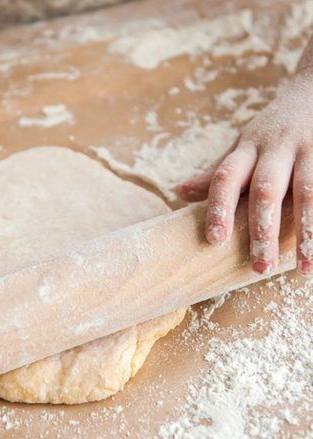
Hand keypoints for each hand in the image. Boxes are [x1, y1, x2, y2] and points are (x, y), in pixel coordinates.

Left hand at [176, 70, 312, 275]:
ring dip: (308, 232)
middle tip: (259, 268)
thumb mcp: (242, 147)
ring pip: (308, 192)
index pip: (225, 178)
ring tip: (306, 268)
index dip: (219, 208)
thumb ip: (217, 173)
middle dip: (262, 230)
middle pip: (266, 190)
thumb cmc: (271, 130)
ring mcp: (310, 148)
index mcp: (246, 149)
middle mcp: (276, 147)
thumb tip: (177, 193)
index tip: (215, 240)